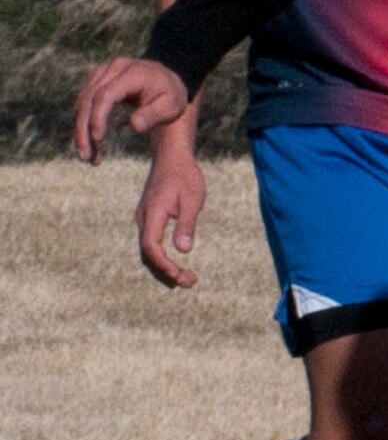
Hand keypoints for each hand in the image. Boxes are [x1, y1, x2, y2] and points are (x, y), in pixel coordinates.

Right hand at [74, 58, 188, 164]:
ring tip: (86, 156)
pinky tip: (88, 143)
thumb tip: (134, 126)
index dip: (98, 116)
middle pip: (89, 99)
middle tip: (85, 156)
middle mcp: (113, 68)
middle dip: (83, 129)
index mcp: (133, 73)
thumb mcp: (171, 106)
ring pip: (82, 102)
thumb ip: (153, 115)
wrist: (168, 78)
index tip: (97, 139)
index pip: (106, 94)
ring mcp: (103, 72)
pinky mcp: (96, 80)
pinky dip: (82, 123)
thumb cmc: (170, 95)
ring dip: (79, 129)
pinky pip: (83, 102)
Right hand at [135, 142, 207, 288]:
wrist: (171, 157)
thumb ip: (186, 223)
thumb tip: (184, 249)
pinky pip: (151, 244)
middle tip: (190, 282)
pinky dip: (162, 258)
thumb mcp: (192, 199)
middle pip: (148, 254)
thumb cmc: (184, 175)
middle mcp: (143, 219)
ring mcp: (144, 220)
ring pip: (148, 251)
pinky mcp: (149, 220)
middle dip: (166, 272)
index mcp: (152, 214)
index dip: (164, 264)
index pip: (151, 247)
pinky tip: (177, 265)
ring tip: (187, 279)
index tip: (180, 275)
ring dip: (165, 268)